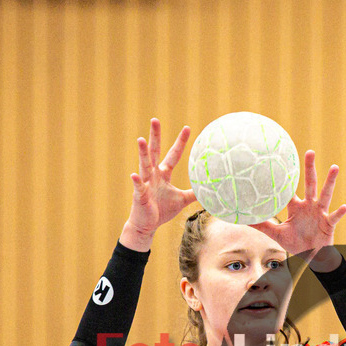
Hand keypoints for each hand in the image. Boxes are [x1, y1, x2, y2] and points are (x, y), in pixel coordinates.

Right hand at [122, 118, 196, 249]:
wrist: (146, 225)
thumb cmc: (162, 210)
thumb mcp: (182, 200)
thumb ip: (194, 192)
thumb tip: (211, 189)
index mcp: (163, 174)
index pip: (173, 154)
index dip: (180, 142)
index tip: (187, 127)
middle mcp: (154, 175)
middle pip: (155, 152)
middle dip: (155, 136)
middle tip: (155, 119)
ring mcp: (145, 183)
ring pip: (144, 165)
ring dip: (143, 153)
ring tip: (141, 140)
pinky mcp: (140, 195)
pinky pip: (139, 187)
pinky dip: (137, 181)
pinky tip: (134, 174)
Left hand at [251, 150, 345, 263]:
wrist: (311, 257)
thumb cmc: (295, 243)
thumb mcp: (276, 233)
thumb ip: (262, 225)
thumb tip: (242, 219)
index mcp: (296, 207)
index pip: (289, 190)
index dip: (285, 178)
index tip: (282, 161)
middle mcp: (309, 205)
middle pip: (309, 183)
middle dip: (309, 168)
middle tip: (310, 152)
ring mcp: (320, 213)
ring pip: (325, 194)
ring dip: (330, 181)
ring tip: (334, 167)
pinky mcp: (328, 224)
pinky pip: (334, 217)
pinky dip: (340, 212)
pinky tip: (345, 206)